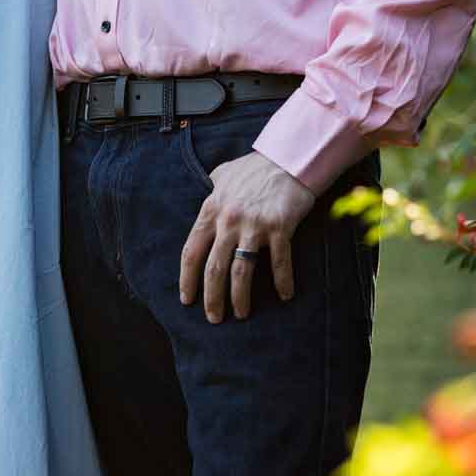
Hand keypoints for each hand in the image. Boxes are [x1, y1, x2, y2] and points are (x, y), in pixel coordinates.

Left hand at [180, 150, 315, 318]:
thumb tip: (205, 194)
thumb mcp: (223, 174)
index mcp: (211, 209)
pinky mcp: (279, 227)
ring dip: (239, 298)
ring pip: (240, 271)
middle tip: (213, 318)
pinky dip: (282, 282)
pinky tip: (284, 296)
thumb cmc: (255, 167)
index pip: (192, 250)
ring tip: (241, 314)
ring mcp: (254, 225)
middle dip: (211, 298)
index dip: (187, 278)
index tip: (187, 299)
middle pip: (213, 268)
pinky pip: (279, 262)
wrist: (288, 157)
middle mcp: (229, 219)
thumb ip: (212, 189)